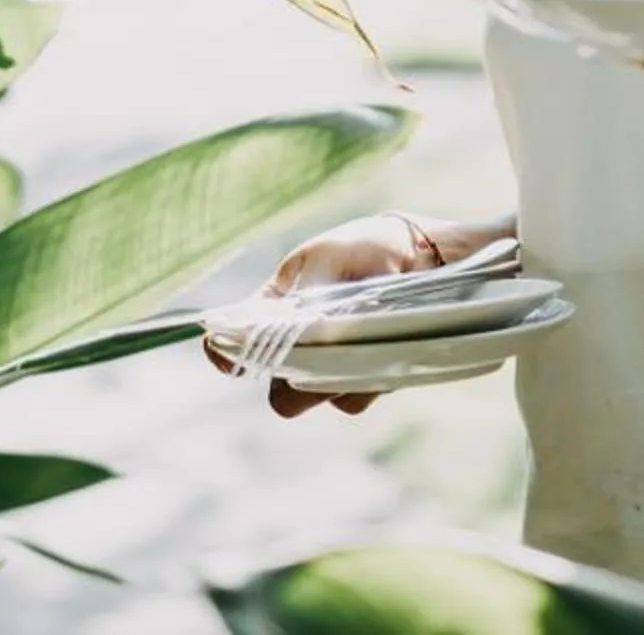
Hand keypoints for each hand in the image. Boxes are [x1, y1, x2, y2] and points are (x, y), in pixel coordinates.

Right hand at [203, 211, 440, 417]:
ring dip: (331, 377)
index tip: (237, 362)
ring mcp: (330, 366)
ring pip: (313, 397)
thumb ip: (306, 289)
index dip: (225, 354)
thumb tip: (292, 328)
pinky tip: (380, 344)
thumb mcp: (328, 256)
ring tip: (358, 337)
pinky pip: (353, 397)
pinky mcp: (365, 377)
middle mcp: (296, 347)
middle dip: (292, 379)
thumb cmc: (361, 247)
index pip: (229, 341)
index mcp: (273, 310)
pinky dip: (364, 377)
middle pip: (277, 391)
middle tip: (316, 351)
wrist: (417, 255)